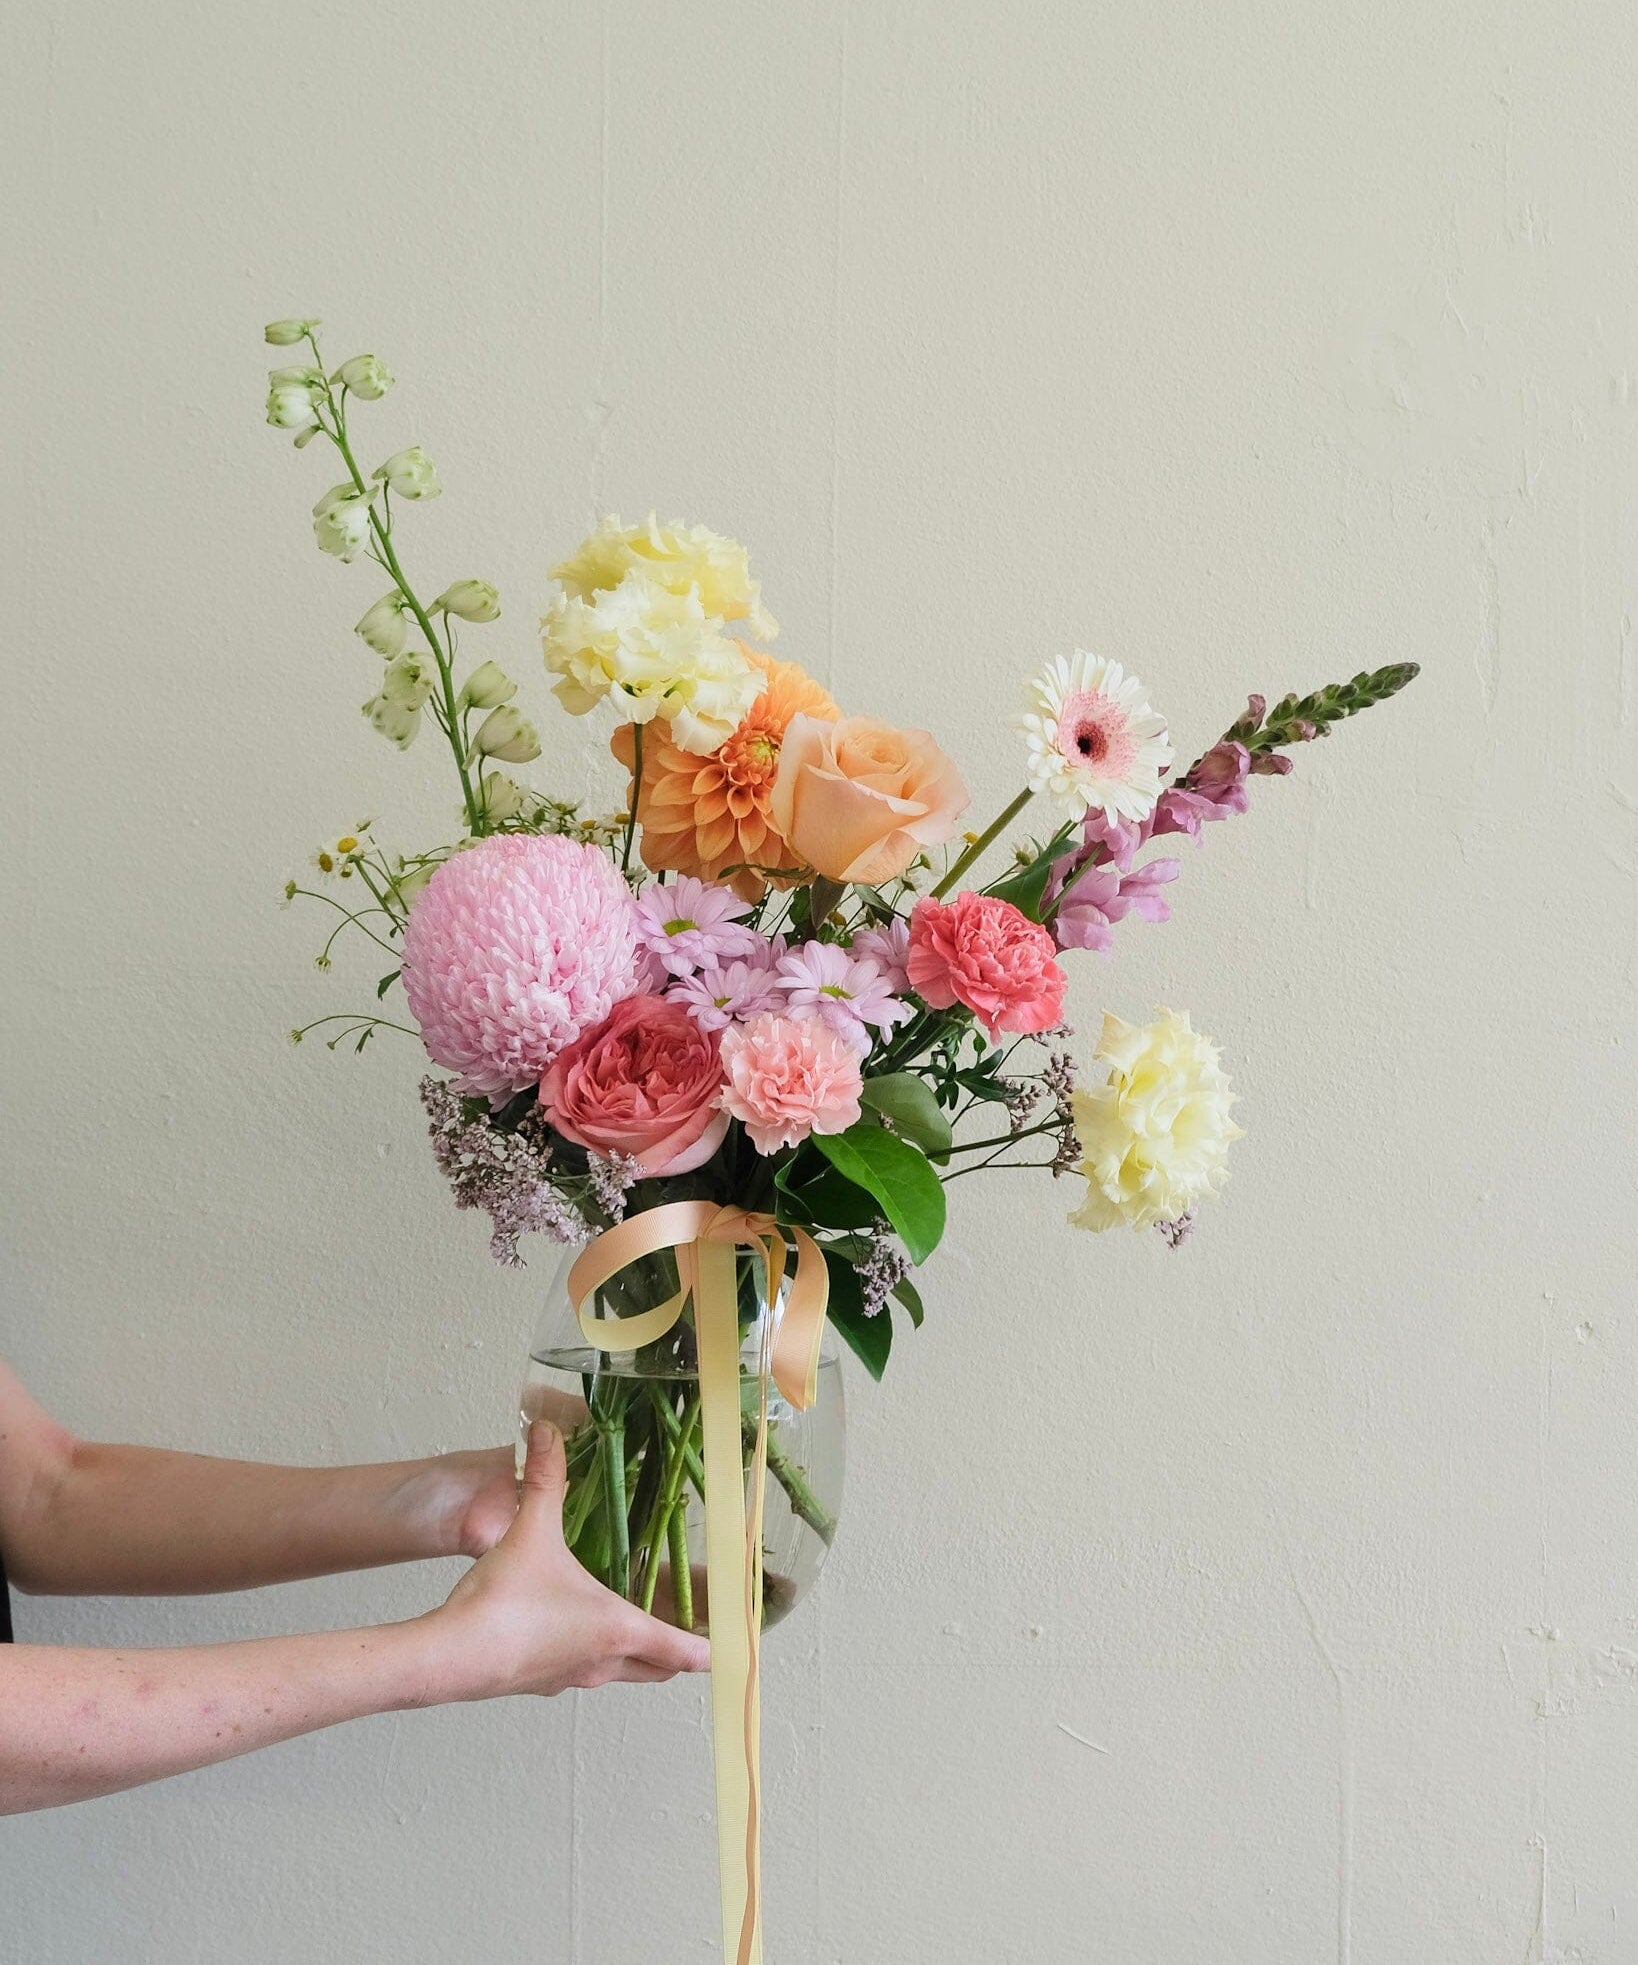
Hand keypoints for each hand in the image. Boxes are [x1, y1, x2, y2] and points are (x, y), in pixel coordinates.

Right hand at [425, 1421, 710, 1698]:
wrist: (450, 1658)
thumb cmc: (504, 1603)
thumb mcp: (532, 1530)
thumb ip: (546, 1479)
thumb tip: (548, 1432)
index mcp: (617, 1628)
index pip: (682, 1650)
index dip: (712, 1649)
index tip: (736, 1648)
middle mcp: (602, 1661)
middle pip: (657, 1669)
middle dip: (677, 1652)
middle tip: (693, 1631)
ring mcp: (569, 1678)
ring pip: (619, 1671)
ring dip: (634, 1652)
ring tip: (637, 1620)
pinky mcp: (539, 1682)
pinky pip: (580, 1670)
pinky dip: (591, 1653)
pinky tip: (571, 1626)